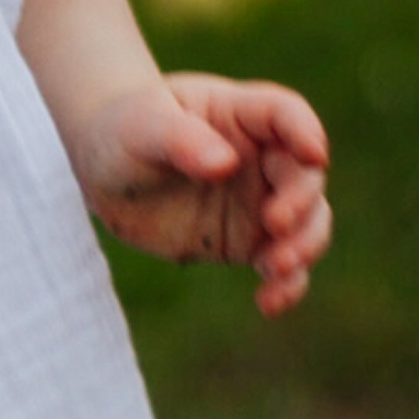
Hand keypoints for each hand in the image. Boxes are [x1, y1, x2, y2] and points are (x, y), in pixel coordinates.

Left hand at [68, 73, 331, 318]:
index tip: (313, 155)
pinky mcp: (248, 241)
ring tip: (276, 268)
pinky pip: (281, 265)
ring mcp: (259, 201)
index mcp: (240, 114)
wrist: (104, 170)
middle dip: (300, 201)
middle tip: (275, 225)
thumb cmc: (123, 130)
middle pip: (304, 174)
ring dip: (303, 246)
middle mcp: (261, 157)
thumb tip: (224, 163)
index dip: (305, 131)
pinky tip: (269, 304)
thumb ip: (181, 140)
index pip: (285, 114)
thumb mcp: (141, 126)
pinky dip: (285, 285)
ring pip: (307, 223)